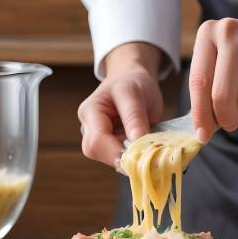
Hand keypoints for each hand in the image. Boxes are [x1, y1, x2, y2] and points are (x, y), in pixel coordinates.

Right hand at [77, 42, 163, 167]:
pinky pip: (120, 157)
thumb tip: (136, 142)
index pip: (96, 142)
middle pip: (99, 153)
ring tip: (148, 145)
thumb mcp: (134, 92)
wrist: (133, 79)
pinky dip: (135, 156)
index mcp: (90, 112)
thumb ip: (134, 116)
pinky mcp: (111, 145)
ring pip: (110, 159)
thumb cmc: (132, 81)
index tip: (140, 154)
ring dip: (130, 157)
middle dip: (123, 156)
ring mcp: (99, 138)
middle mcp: (89, 128)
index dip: (116, 152)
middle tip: (147, 151)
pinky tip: (146, 148)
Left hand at [189, 18, 237, 141]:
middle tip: (231, 123)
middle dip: (227, 119)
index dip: (200, 114)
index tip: (202, 136)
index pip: (198, 82)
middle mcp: (229, 31)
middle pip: (221, 95)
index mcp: (208, 33)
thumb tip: (202, 132)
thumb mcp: (222, 65)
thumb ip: (208, 93)